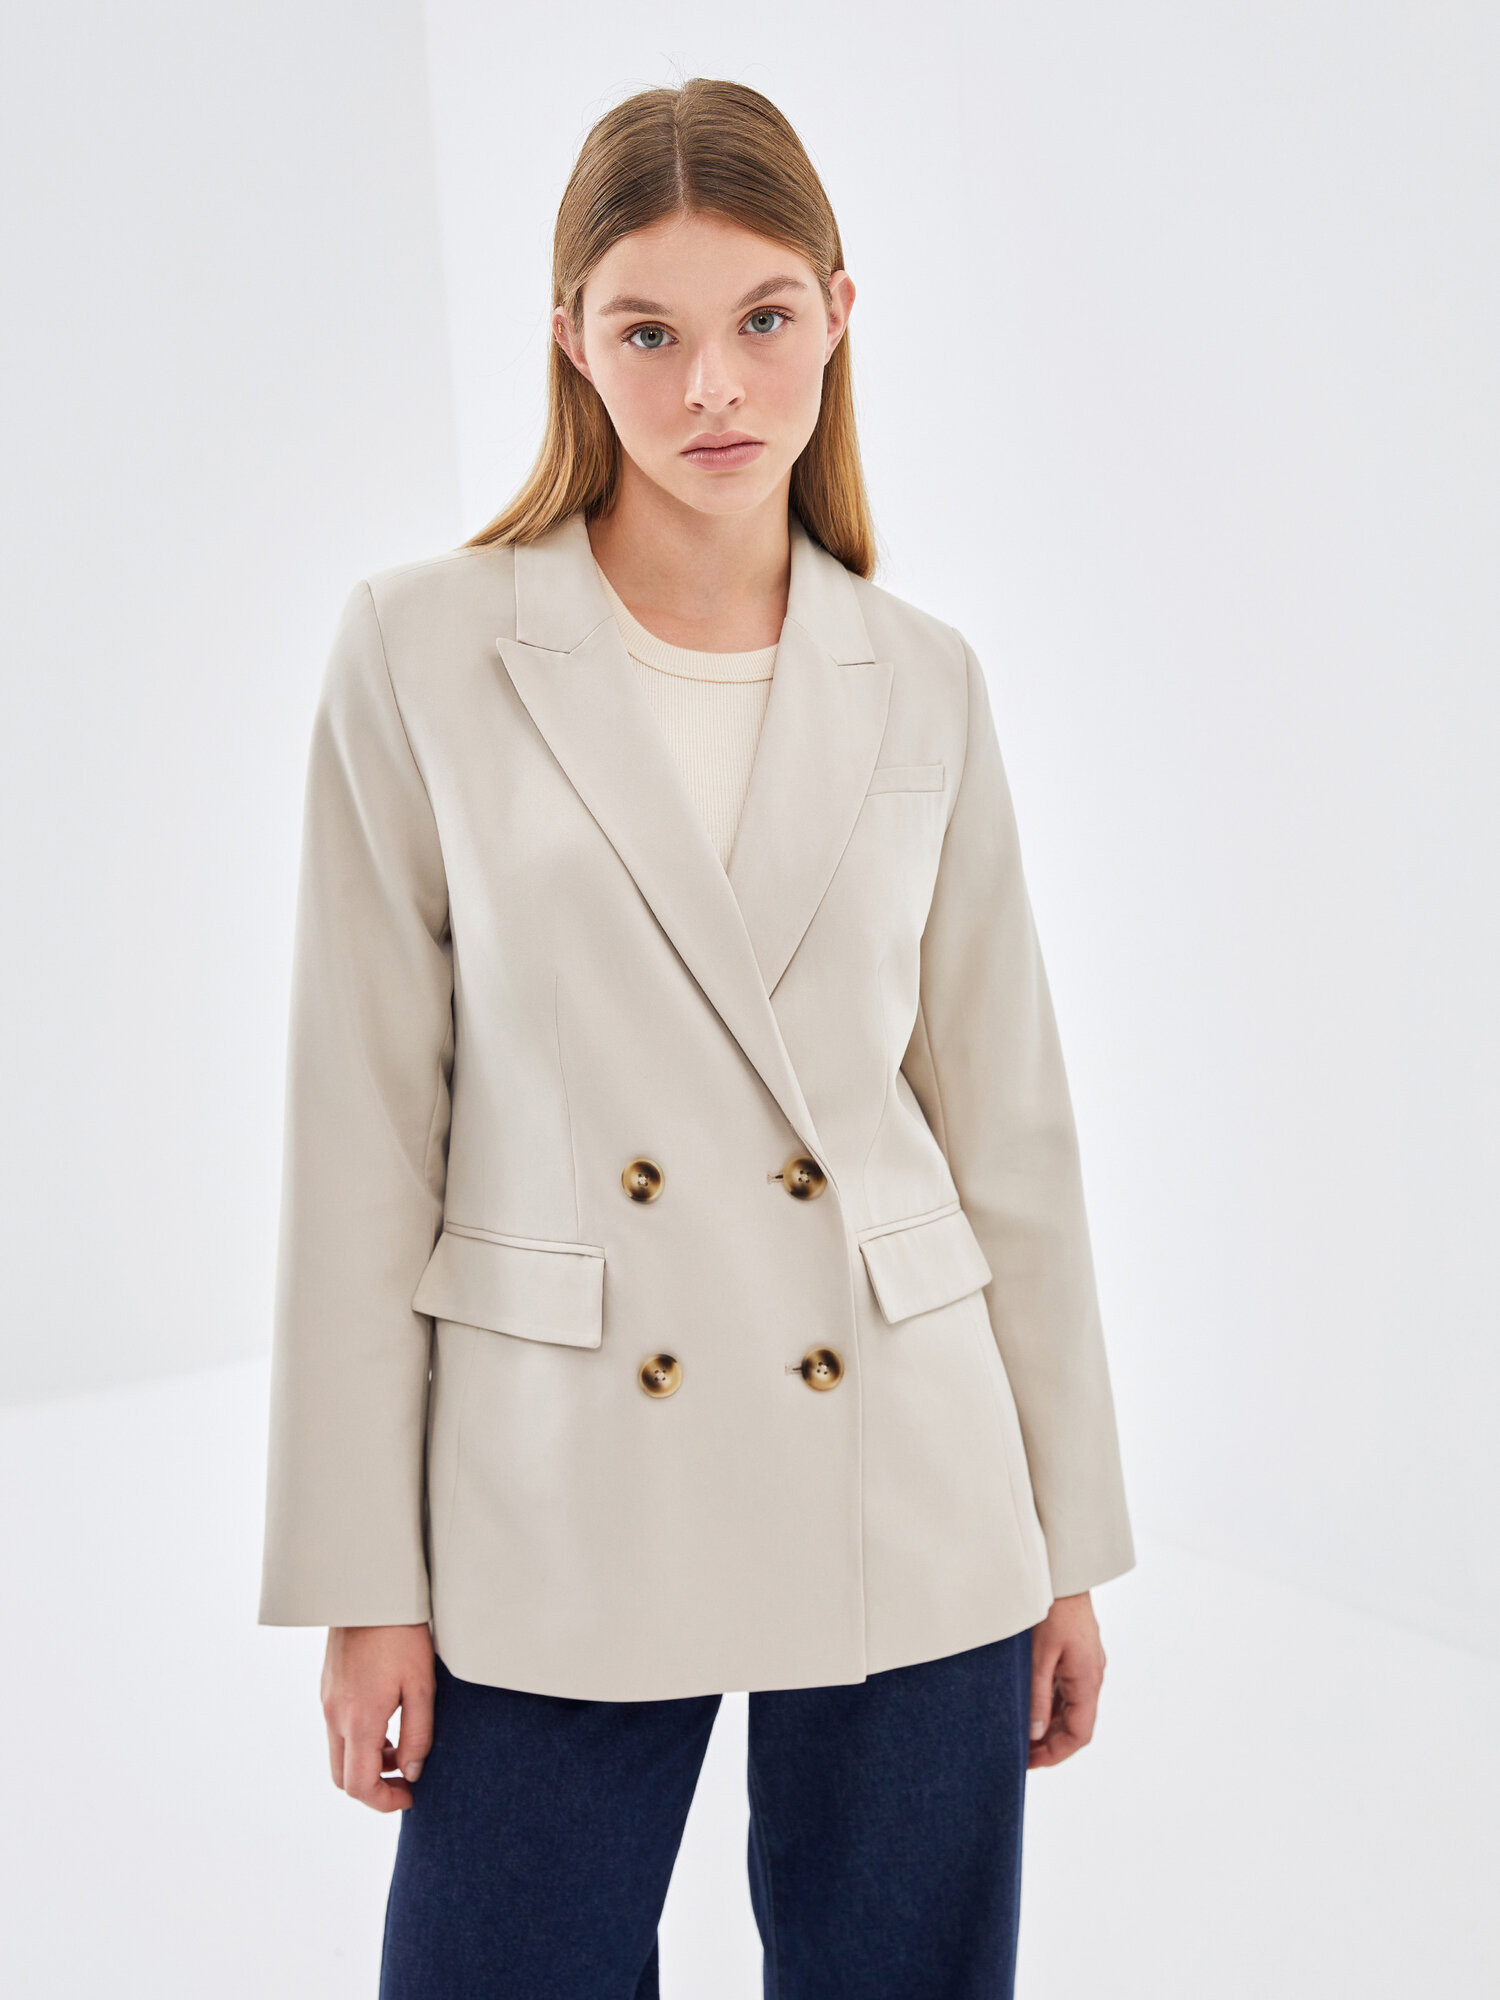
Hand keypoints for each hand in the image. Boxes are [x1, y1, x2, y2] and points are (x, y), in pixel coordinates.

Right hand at [321, 1623, 435, 1811]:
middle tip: (404, 1781)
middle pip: (343, 1777)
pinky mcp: (327, 1687)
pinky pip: (337, 1730)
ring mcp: (327, 1701)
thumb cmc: (403, 1635)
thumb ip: (418, 1735)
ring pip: (339, 1754)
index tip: (410, 1796)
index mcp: (360, 1720)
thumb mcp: (422, 1685)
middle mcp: (335, 1715)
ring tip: (400, 1748)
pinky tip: (386, 1721)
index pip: (360, 1785)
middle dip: (373, 1788)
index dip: (384, 1801)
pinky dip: (358, 1740)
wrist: (371, 1592)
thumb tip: (411, 1772)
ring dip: (366, 1763)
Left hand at [1028, 1591, 1105, 1768]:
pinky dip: (1049, 1705)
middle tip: (1019, 1754)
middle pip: (1075, 1724)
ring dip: (1048, 1725)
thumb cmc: (1052, 1609)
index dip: (1056, 1754)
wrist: (1063, 1572)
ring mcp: (1085, 1665)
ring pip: (1070, 1708)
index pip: (1079, 1733)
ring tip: (1020, 1735)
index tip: (1030, 1763)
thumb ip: (1037, 1697)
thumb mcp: (1039, 1656)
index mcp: (1088, 1680)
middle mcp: (1091, 1676)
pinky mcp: (1076, 1655)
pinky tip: (1028, 1707)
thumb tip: (1034, 1735)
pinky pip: (1065, 1689)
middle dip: (1050, 1744)